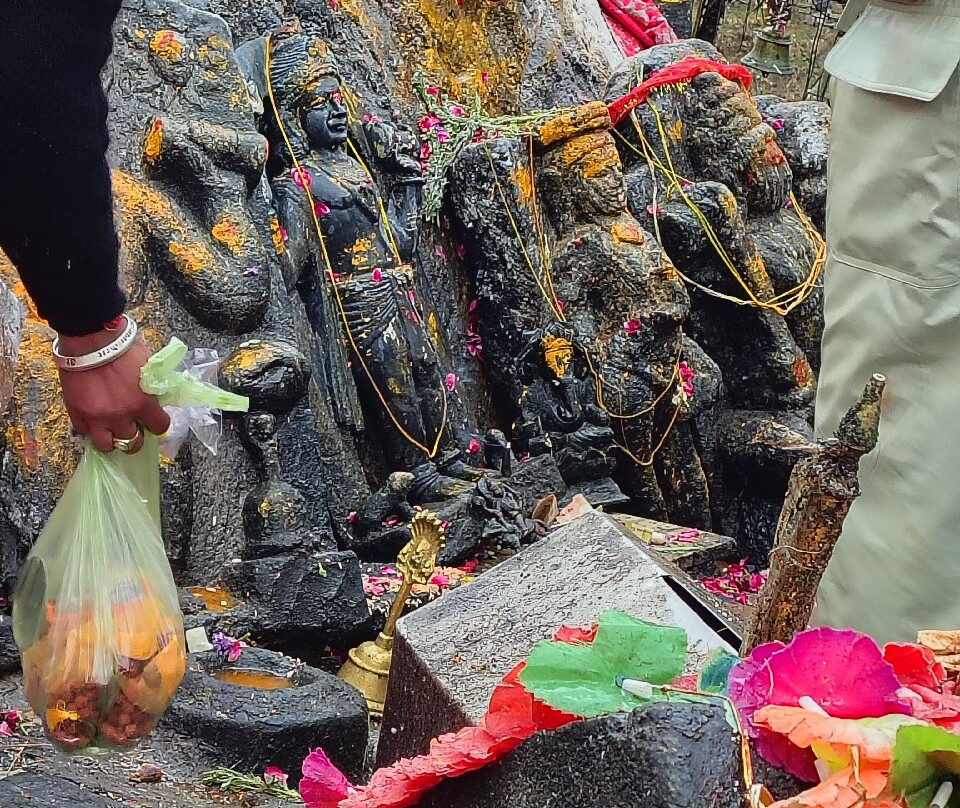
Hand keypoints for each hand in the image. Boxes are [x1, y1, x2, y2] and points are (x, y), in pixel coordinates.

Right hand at [56, 332, 169, 453]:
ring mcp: (96, 417)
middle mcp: (120, 416)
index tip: (156, 420)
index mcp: (142, 403)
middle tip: (134, 429)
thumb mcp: (148, 366)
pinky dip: (91, 428)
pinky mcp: (76, 412)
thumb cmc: (122, 348)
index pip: (159, 427)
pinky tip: (95, 419)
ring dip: (112, 439)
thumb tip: (158, 394)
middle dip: (136, 438)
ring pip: (106, 445)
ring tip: (114, 430)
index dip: (159, 424)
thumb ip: (154, 385)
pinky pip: (84, 431)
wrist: (90, 340)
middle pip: (132, 444)